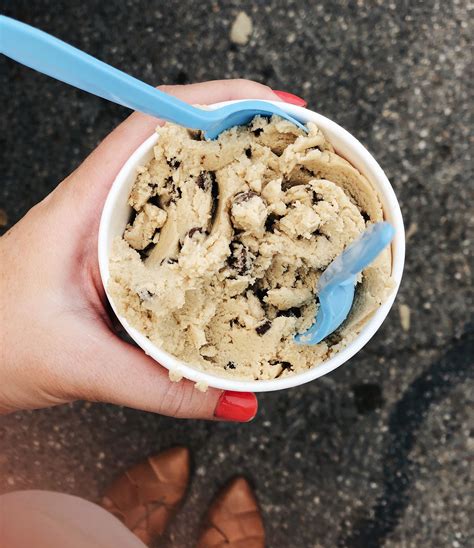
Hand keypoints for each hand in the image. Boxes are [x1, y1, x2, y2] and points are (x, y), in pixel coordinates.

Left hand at [0, 80, 287, 419]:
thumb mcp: (82, 368)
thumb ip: (161, 390)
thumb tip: (236, 400)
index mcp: (82, 209)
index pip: (151, 126)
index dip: (217, 102)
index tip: (273, 105)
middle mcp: (98, 206)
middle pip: (175, 141)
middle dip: (239, 130)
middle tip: (295, 144)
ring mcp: (108, 227)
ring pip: (176, 180)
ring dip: (228, 170)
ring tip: (281, 178)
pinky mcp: (116, 253)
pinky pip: (173, 221)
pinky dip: (211, 215)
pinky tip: (240, 233)